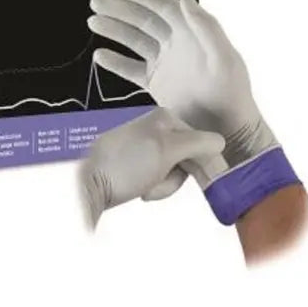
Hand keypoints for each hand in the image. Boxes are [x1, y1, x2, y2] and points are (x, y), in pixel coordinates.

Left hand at [79, 108, 224, 227]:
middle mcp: (154, 127)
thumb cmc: (124, 165)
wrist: (86, 183)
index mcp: (165, 118)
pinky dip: (151, 187)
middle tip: (157, 180)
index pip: (201, 143)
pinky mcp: (132, 163)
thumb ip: (199, 144)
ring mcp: (142, 145)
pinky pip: (155, 177)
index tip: (200, 180)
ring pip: (172, 171)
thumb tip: (221, 142)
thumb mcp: (167, 150)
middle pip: (187, 158)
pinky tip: (137, 188)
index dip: (200, 165)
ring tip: (144, 186)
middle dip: (176, 176)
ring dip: (163, 184)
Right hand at [88, 0, 275, 165]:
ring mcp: (164, 63)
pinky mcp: (156, 84)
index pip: (162, 5)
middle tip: (96, 2)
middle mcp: (175, 43)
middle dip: (119, 9)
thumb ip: (206, 27)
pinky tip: (100, 55)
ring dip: (113, 29)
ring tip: (93, 22)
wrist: (225, 131)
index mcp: (191, 32)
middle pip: (142, 19)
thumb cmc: (231, 94)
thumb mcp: (224, 58)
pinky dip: (115, 62)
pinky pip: (130, 69)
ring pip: (133, 40)